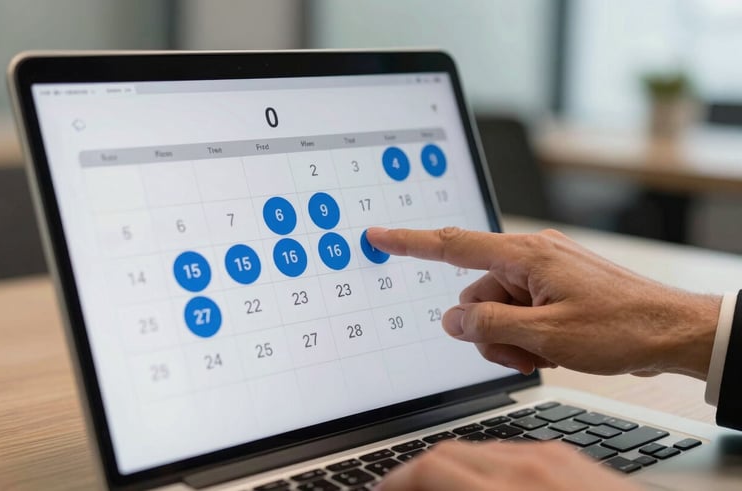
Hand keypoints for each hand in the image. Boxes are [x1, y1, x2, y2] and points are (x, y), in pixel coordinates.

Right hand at [366, 227, 719, 378]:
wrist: (673, 331)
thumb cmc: (620, 327)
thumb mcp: (545, 336)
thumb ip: (488, 325)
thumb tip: (451, 319)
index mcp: (526, 255)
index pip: (453, 245)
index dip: (409, 241)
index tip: (378, 235)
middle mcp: (532, 257)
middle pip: (476, 292)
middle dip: (487, 329)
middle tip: (519, 353)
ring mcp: (546, 272)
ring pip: (497, 307)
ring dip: (509, 337)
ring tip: (543, 354)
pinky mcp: (556, 288)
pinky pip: (521, 310)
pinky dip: (526, 334)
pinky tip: (552, 349)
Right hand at [379, 441, 642, 490]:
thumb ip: (470, 479)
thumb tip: (435, 476)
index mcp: (514, 487)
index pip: (431, 470)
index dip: (398, 479)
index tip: (384, 489)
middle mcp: (532, 465)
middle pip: (450, 453)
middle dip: (418, 472)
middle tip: (404, 486)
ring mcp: (554, 459)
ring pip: (480, 449)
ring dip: (454, 465)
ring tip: (442, 483)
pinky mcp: (571, 459)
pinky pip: (514, 452)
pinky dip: (488, 464)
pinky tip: (488, 480)